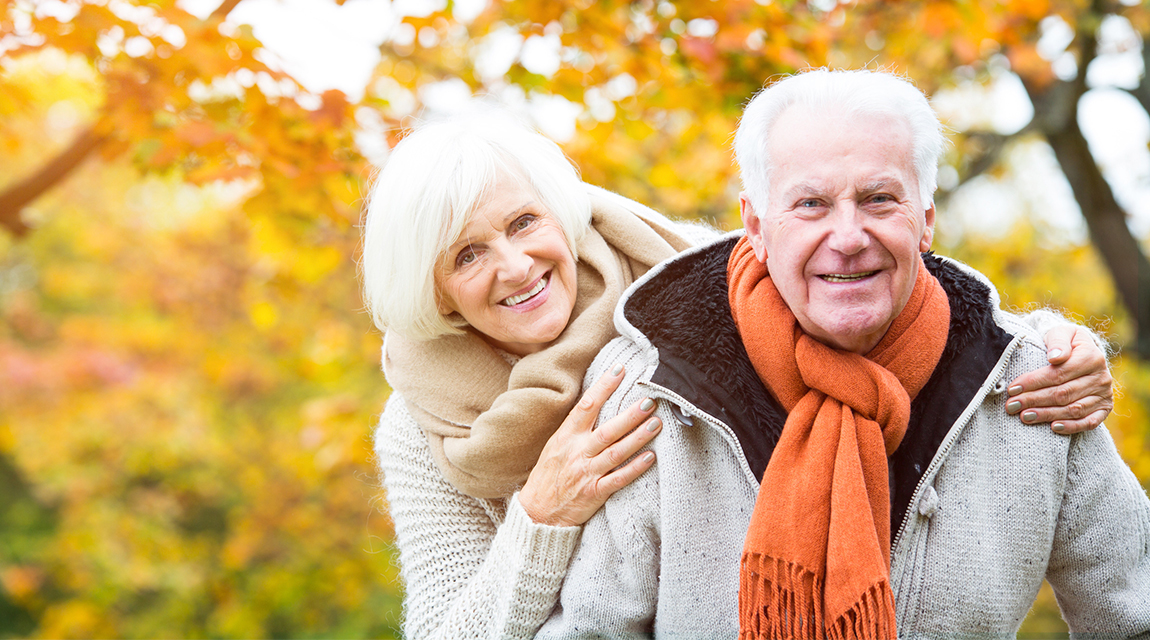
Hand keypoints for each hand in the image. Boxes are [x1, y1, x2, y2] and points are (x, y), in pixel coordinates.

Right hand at [518, 364, 660, 526]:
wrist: (537, 513)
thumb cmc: (548, 476)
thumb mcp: (555, 445)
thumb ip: (575, 427)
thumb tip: (596, 402)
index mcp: (566, 437)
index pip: (586, 406)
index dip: (603, 387)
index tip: (620, 370)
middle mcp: (577, 452)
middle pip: (607, 430)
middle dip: (629, 415)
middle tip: (649, 400)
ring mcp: (586, 473)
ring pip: (616, 452)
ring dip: (638, 438)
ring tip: (656, 423)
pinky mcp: (594, 493)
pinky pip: (618, 479)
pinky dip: (634, 468)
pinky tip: (650, 457)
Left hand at [1006, 325, 1112, 434]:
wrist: (1082, 351)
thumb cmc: (1065, 342)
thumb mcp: (1061, 333)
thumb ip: (1057, 342)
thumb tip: (1055, 357)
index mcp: (1092, 357)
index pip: (1058, 374)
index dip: (1033, 382)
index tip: (1012, 388)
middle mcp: (1101, 377)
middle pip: (1063, 393)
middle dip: (1034, 400)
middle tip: (1012, 406)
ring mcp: (1104, 395)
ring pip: (1073, 409)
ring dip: (1047, 414)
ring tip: (1024, 416)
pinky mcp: (1104, 409)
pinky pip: (1089, 422)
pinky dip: (1071, 427)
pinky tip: (1053, 428)